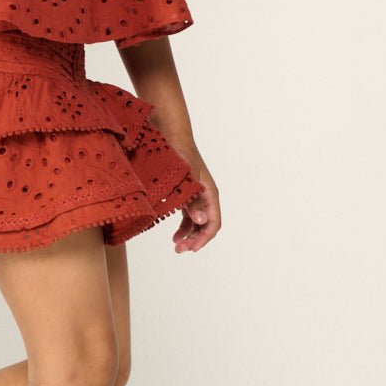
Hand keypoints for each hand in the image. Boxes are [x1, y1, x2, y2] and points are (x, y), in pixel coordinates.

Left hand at [164, 137, 219, 253]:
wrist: (171, 135)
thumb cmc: (180, 154)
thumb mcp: (186, 179)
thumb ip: (193, 201)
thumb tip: (201, 222)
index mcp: (209, 193)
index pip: (213, 222)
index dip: (204, 238)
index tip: (192, 249)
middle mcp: (205, 195)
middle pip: (205, 225)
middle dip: (195, 239)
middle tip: (180, 250)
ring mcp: (196, 194)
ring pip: (196, 222)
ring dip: (188, 235)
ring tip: (176, 245)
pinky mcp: (186, 192)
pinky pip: (188, 214)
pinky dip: (182, 226)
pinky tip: (174, 233)